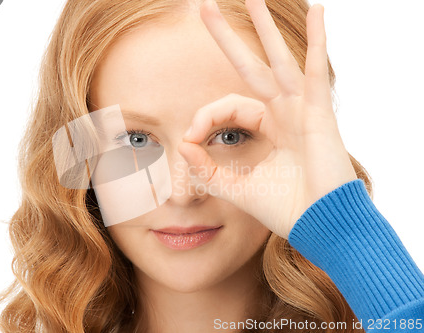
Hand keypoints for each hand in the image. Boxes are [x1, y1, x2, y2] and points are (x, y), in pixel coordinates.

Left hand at [178, 0, 356, 238]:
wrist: (319, 227)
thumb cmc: (285, 209)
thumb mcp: (235, 187)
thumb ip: (206, 167)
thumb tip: (181, 143)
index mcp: (267, 128)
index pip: (228, 106)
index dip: (204, 118)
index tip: (189, 139)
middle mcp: (283, 113)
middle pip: (252, 66)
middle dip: (229, 37)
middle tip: (204, 6)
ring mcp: (301, 109)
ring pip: (280, 60)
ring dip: (265, 28)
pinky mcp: (318, 114)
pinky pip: (315, 72)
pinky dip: (318, 42)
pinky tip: (319, 12)